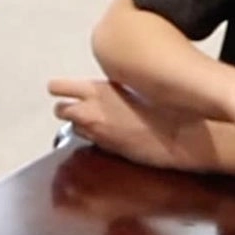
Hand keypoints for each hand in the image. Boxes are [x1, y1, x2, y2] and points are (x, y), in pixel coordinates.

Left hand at [48, 78, 189, 170]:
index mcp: (96, 90)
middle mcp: (89, 112)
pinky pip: (90, 140)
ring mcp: (95, 133)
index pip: (58, 86)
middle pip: (59, 109)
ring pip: (72, 127)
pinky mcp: (104, 149)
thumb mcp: (135, 86)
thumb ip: (113, 88)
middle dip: (67, 108)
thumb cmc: (164, 106)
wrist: (177, 134)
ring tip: (100, 121)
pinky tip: (113, 134)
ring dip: (80, 124)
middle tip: (83, 107)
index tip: (65, 89)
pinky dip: (95, 136)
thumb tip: (107, 88)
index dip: (60, 88)